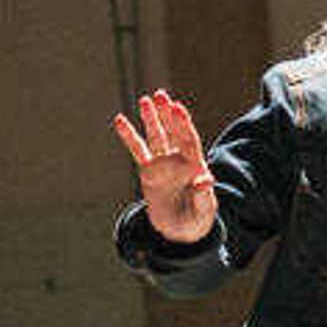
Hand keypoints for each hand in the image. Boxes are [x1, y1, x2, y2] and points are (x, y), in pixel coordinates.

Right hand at [112, 90, 216, 244]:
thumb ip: (204, 196)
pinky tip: (120, 121)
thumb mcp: (203, 211)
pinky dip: (129, 136)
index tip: (176, 107)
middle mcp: (179, 160)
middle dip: (167, 114)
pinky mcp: (148, 171)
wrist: (180, 231)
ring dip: (151, 119)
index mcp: (194, 166)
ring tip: (145, 100)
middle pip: (173, 132)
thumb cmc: (196, 221)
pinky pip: (137, 150)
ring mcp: (163, 164)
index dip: (183, 124)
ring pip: (156, 136)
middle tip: (161, 95)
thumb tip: (206, 180)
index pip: (188, 140)